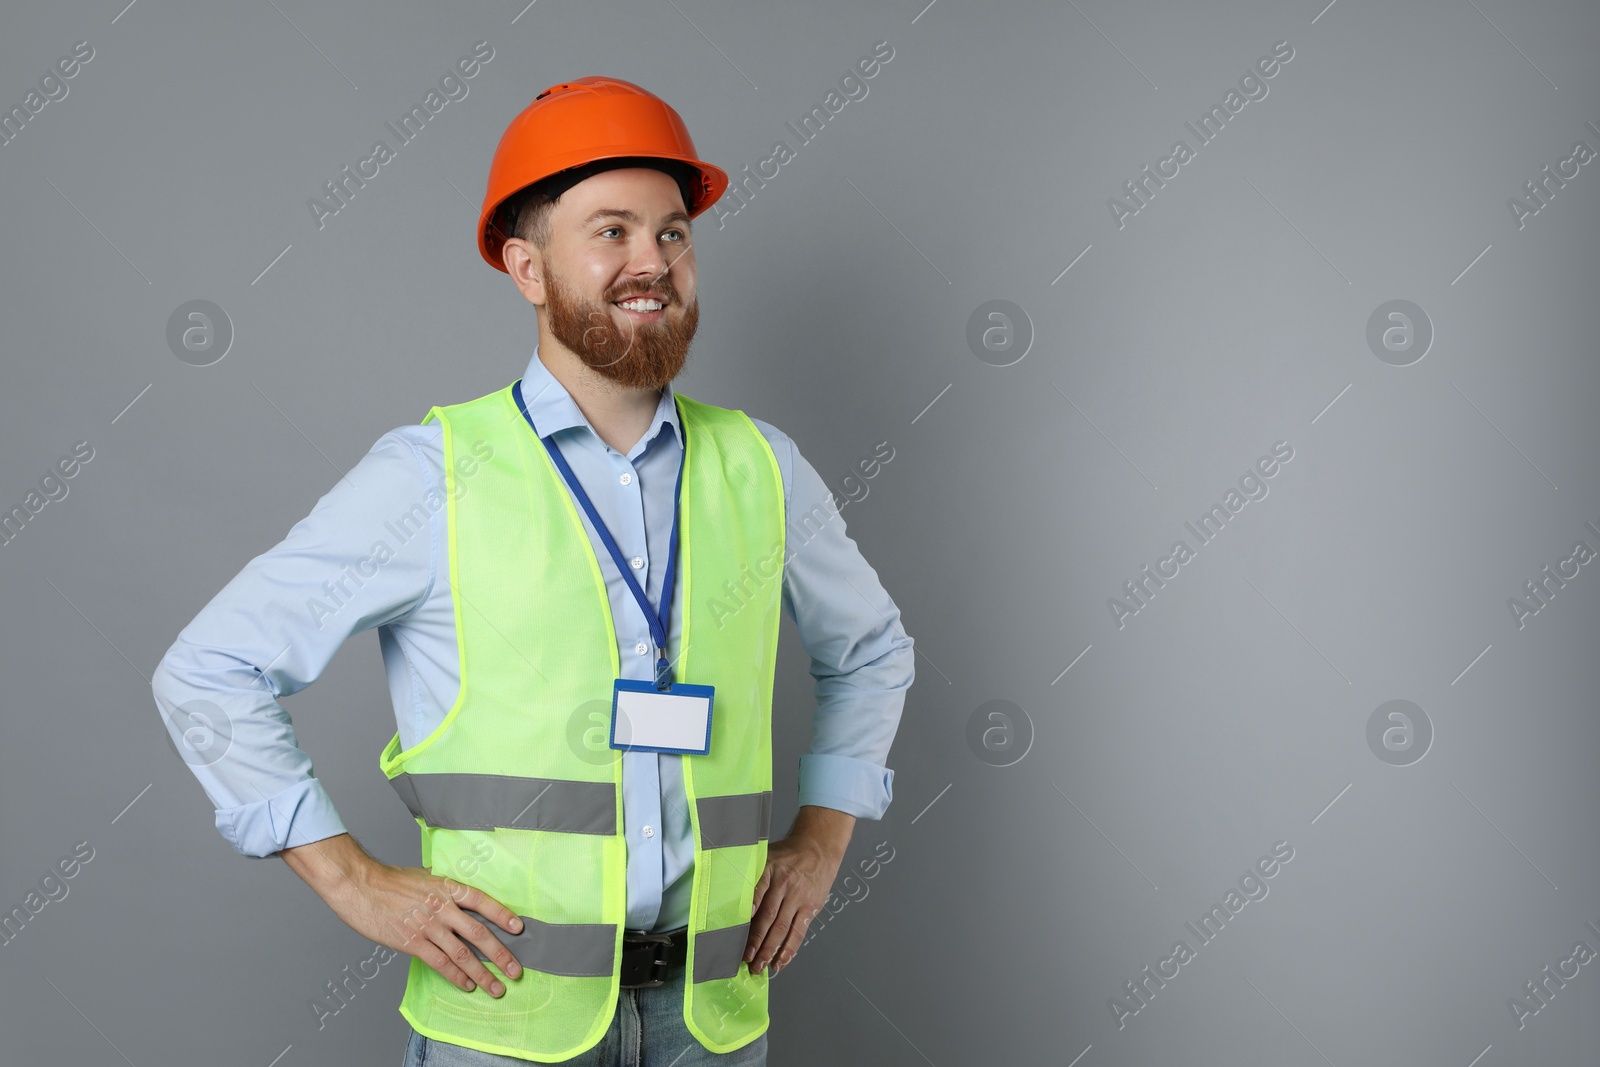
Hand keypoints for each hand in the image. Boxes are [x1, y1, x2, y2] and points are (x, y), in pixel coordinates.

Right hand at [280, 834, 523, 997]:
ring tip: (496, 987)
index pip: (482, 901)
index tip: (519, 929)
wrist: (360, 886)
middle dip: (500, 954)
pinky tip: (467, 985)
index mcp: (447, 887)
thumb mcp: (423, 875)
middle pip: (479, 933)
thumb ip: (443, 887)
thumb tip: (457, 894)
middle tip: (516, 971)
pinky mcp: (412, 943)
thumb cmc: (389, 880)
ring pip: (462, 954)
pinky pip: (440, 963)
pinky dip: (456, 976)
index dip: (502, 915)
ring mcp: (428, 926)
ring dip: (482, 974)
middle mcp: (442, 907)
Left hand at [745, 806, 853, 975]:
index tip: (735, 929)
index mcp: (769, 870)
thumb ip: (752, 876)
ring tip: (760, 966)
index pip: (755, 894)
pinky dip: (789, 949)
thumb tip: (731, 899)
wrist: (818, 846)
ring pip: (783, 928)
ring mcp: (799, 897)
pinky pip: (799, 931)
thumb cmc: (787, 855)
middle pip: (768, 916)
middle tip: (746, 959)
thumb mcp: (766, 856)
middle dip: (756, 940)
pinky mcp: (810, 907)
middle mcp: (784, 884)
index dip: (747, 911)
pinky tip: (780, 962)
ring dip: (770, 950)